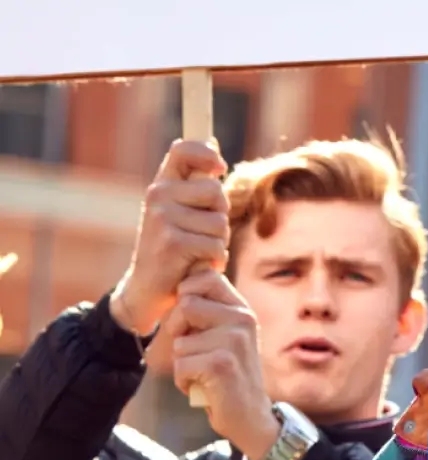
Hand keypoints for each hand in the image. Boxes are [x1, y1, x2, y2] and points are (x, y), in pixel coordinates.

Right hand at [109, 140, 228, 336]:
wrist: (148, 288)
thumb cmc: (175, 247)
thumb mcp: (181, 211)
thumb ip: (195, 183)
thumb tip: (213, 144)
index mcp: (162, 184)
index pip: (183, 149)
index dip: (206, 153)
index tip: (219, 167)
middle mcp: (158, 195)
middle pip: (216, 192)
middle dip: (219, 216)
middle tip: (201, 234)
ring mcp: (163, 218)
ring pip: (220, 222)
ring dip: (218, 242)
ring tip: (196, 251)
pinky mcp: (173, 242)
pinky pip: (216, 246)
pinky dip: (214, 260)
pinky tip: (196, 265)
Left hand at [148, 270, 278, 459]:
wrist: (251, 418)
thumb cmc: (228, 376)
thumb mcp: (223, 337)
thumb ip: (208, 312)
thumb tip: (181, 286)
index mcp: (241, 310)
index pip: (204, 277)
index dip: (186, 296)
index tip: (194, 323)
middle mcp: (242, 320)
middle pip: (185, 305)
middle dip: (179, 332)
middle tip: (199, 353)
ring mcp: (234, 341)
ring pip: (179, 342)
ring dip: (184, 363)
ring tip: (206, 374)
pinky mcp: (221, 363)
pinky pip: (181, 364)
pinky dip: (185, 381)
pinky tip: (205, 387)